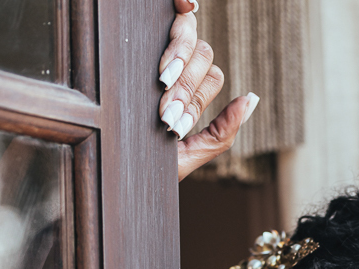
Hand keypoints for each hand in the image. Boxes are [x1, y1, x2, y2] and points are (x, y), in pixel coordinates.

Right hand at [158, 0, 259, 180]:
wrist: (108, 161)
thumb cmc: (145, 162)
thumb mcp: (188, 155)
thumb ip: (222, 133)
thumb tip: (250, 99)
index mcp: (189, 91)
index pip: (212, 77)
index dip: (196, 96)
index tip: (171, 122)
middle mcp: (179, 67)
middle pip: (204, 56)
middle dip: (186, 86)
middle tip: (163, 109)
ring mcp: (161, 49)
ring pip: (191, 37)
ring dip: (180, 60)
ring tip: (161, 83)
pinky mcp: (142, 34)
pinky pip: (181, 12)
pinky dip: (185, 5)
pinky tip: (185, 5)